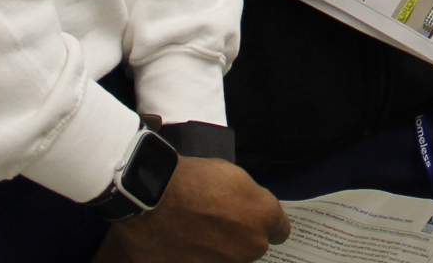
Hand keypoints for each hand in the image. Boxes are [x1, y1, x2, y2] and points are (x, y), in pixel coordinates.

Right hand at [93, 156, 288, 261]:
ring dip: (216, 250)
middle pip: (251, 248)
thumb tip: (251, 212)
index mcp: (264, 217)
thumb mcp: (234, 177)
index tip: (255, 221)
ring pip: (227, 260)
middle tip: (215, 223)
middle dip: (239, 238)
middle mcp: (250, 247)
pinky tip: (180, 244)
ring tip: (193, 233)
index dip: (266, 224)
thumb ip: (250, 201)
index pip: (280, 230)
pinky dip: (193, 257)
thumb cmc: (194, 179)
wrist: (152, 199)